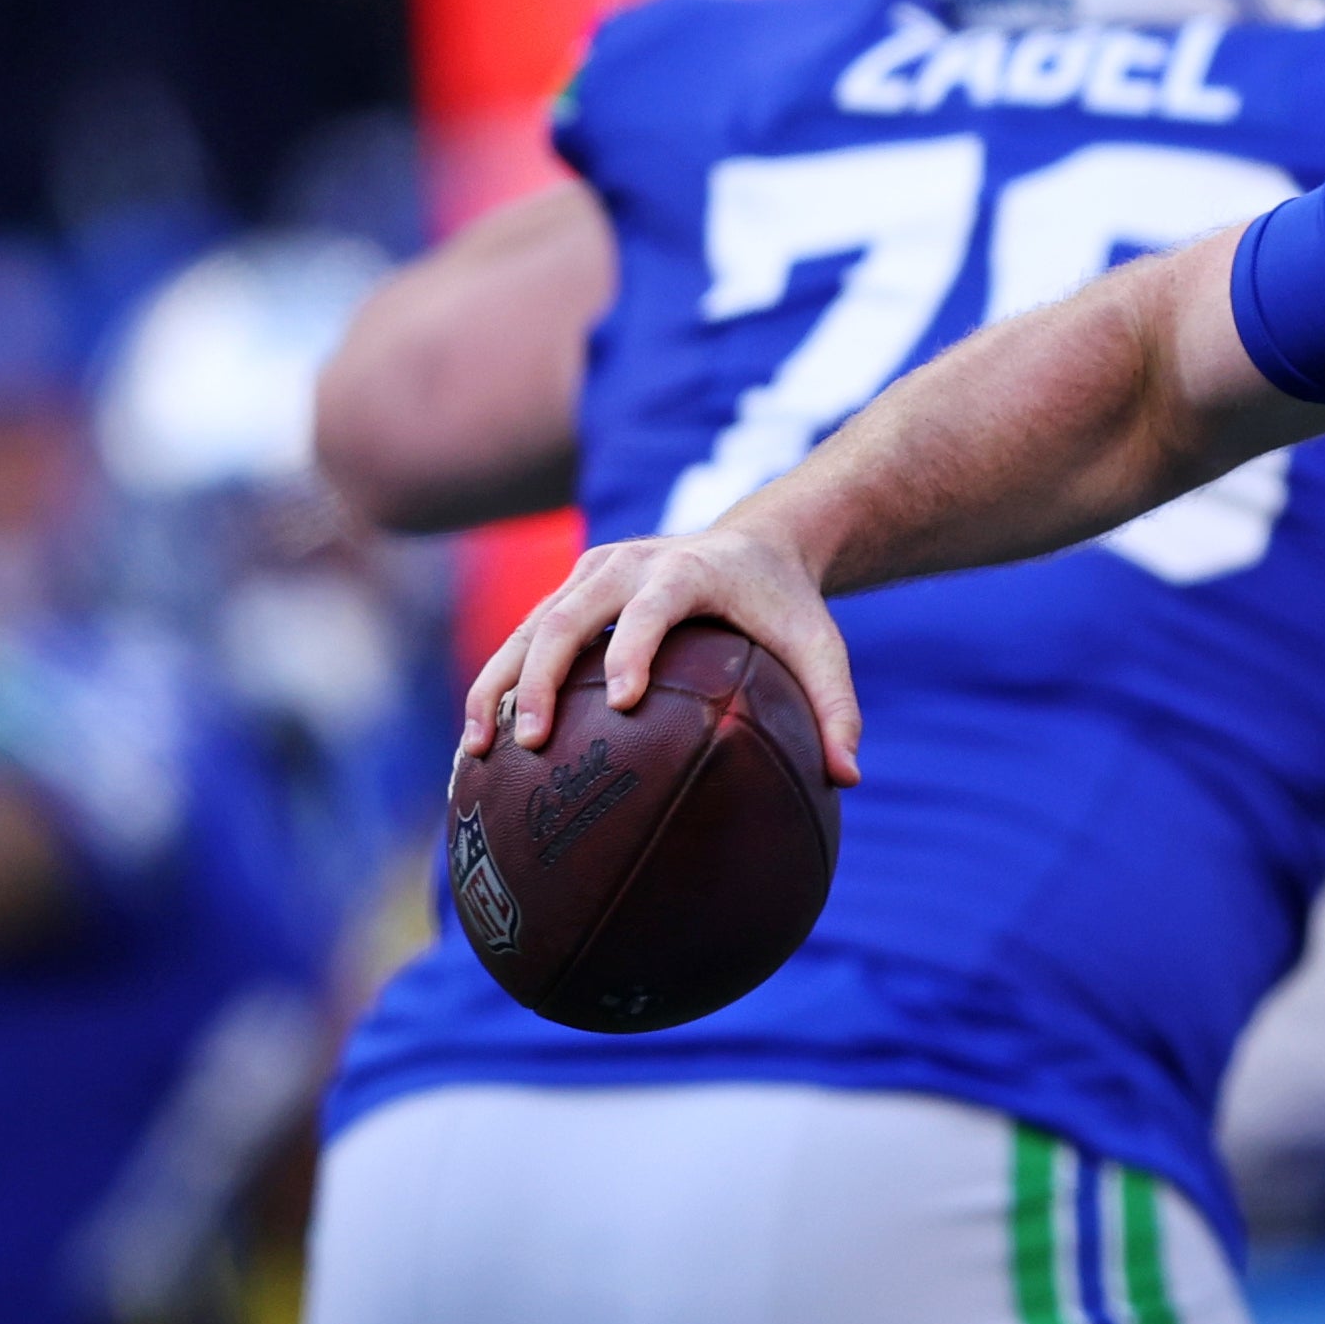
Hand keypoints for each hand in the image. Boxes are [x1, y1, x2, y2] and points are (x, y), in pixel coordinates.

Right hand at [461, 522, 864, 787]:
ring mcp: (588, 576)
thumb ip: (837, 707)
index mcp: (686, 571)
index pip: (651, 608)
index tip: (620, 702)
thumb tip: (847, 779)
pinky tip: (477, 749)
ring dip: (498, 685)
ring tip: (478, 753)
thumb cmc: (786, 606)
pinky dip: (496, 688)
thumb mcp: (821, 647)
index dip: (631, 649)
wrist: (754, 543)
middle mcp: (626, 564)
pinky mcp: (568, 593)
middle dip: (543, 677)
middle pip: (568, 615)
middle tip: (532, 742)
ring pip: (529, 627)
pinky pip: (521, 640)